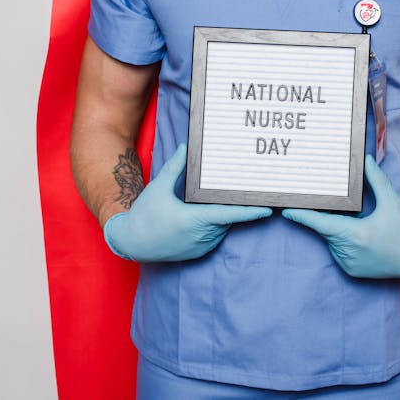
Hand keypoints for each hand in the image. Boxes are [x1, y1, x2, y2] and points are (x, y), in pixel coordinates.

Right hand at [104, 144, 271, 261]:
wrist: (131, 242)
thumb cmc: (144, 215)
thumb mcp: (159, 187)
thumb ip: (175, 167)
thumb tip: (186, 148)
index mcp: (194, 220)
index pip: (230, 214)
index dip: (251, 212)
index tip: (268, 209)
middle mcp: (201, 236)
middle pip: (227, 218)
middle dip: (234, 205)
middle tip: (244, 191)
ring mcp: (201, 246)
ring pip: (222, 227)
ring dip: (223, 215)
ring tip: (215, 202)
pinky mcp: (198, 253)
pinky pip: (215, 236)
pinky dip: (215, 225)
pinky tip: (205, 215)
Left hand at [282, 155, 399, 278]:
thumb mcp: (392, 201)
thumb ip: (376, 180)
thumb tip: (365, 160)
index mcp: (356, 234)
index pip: (321, 223)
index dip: (302, 217)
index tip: (286, 211)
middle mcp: (349, 252)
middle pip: (327, 229)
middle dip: (329, 217)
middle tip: (344, 209)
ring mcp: (350, 264)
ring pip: (332, 240)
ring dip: (337, 230)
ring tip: (362, 225)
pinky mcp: (352, 272)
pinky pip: (339, 251)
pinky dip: (343, 242)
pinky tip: (362, 237)